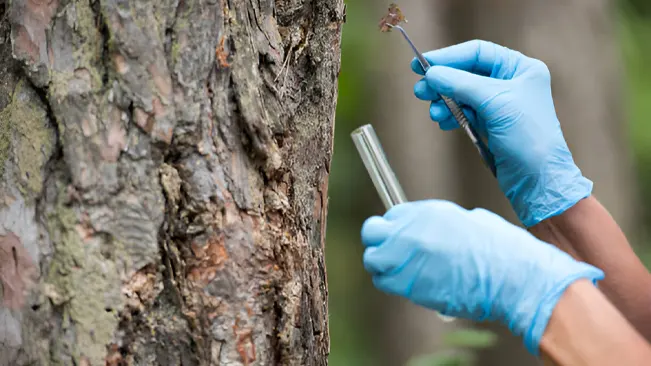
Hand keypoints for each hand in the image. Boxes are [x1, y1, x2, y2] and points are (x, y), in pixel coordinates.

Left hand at [361, 200, 603, 354]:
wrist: (510, 275)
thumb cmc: (499, 248)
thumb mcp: (468, 220)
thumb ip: (440, 224)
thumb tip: (433, 231)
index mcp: (427, 212)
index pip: (390, 215)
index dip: (394, 228)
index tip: (401, 237)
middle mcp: (411, 232)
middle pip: (371, 232)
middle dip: (377, 242)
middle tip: (389, 253)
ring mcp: (406, 257)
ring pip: (372, 261)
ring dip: (382, 266)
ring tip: (401, 273)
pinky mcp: (408, 284)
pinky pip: (385, 283)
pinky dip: (392, 284)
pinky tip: (411, 285)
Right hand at [411, 40, 591, 226]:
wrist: (537, 180)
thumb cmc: (528, 137)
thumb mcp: (494, 103)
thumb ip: (460, 84)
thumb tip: (431, 73)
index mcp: (521, 69)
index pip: (478, 53)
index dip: (448, 57)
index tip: (422, 63)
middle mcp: (511, 83)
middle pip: (466, 73)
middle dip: (442, 82)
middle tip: (421, 91)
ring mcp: (500, 104)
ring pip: (462, 94)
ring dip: (444, 101)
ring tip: (434, 113)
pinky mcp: (491, 124)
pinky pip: (464, 112)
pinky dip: (451, 115)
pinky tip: (444, 122)